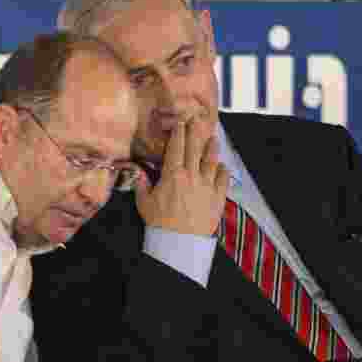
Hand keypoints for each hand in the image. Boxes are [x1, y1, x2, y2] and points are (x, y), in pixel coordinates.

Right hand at [135, 117, 228, 235]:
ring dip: (212, 147)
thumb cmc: (160, 223)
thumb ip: (142, 185)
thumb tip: (139, 174)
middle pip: (194, 148)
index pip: (176, 147)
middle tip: (197, 120)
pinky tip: (222, 166)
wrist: (180, 242)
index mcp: (172, 174)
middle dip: (195, 132)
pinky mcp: (218, 197)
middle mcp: (192, 175)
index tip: (180, 122)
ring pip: (211, 160)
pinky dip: (223, 170)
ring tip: (213, 138)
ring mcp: (207, 185)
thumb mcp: (144, 203)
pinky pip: (223, 179)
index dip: (179, 133)